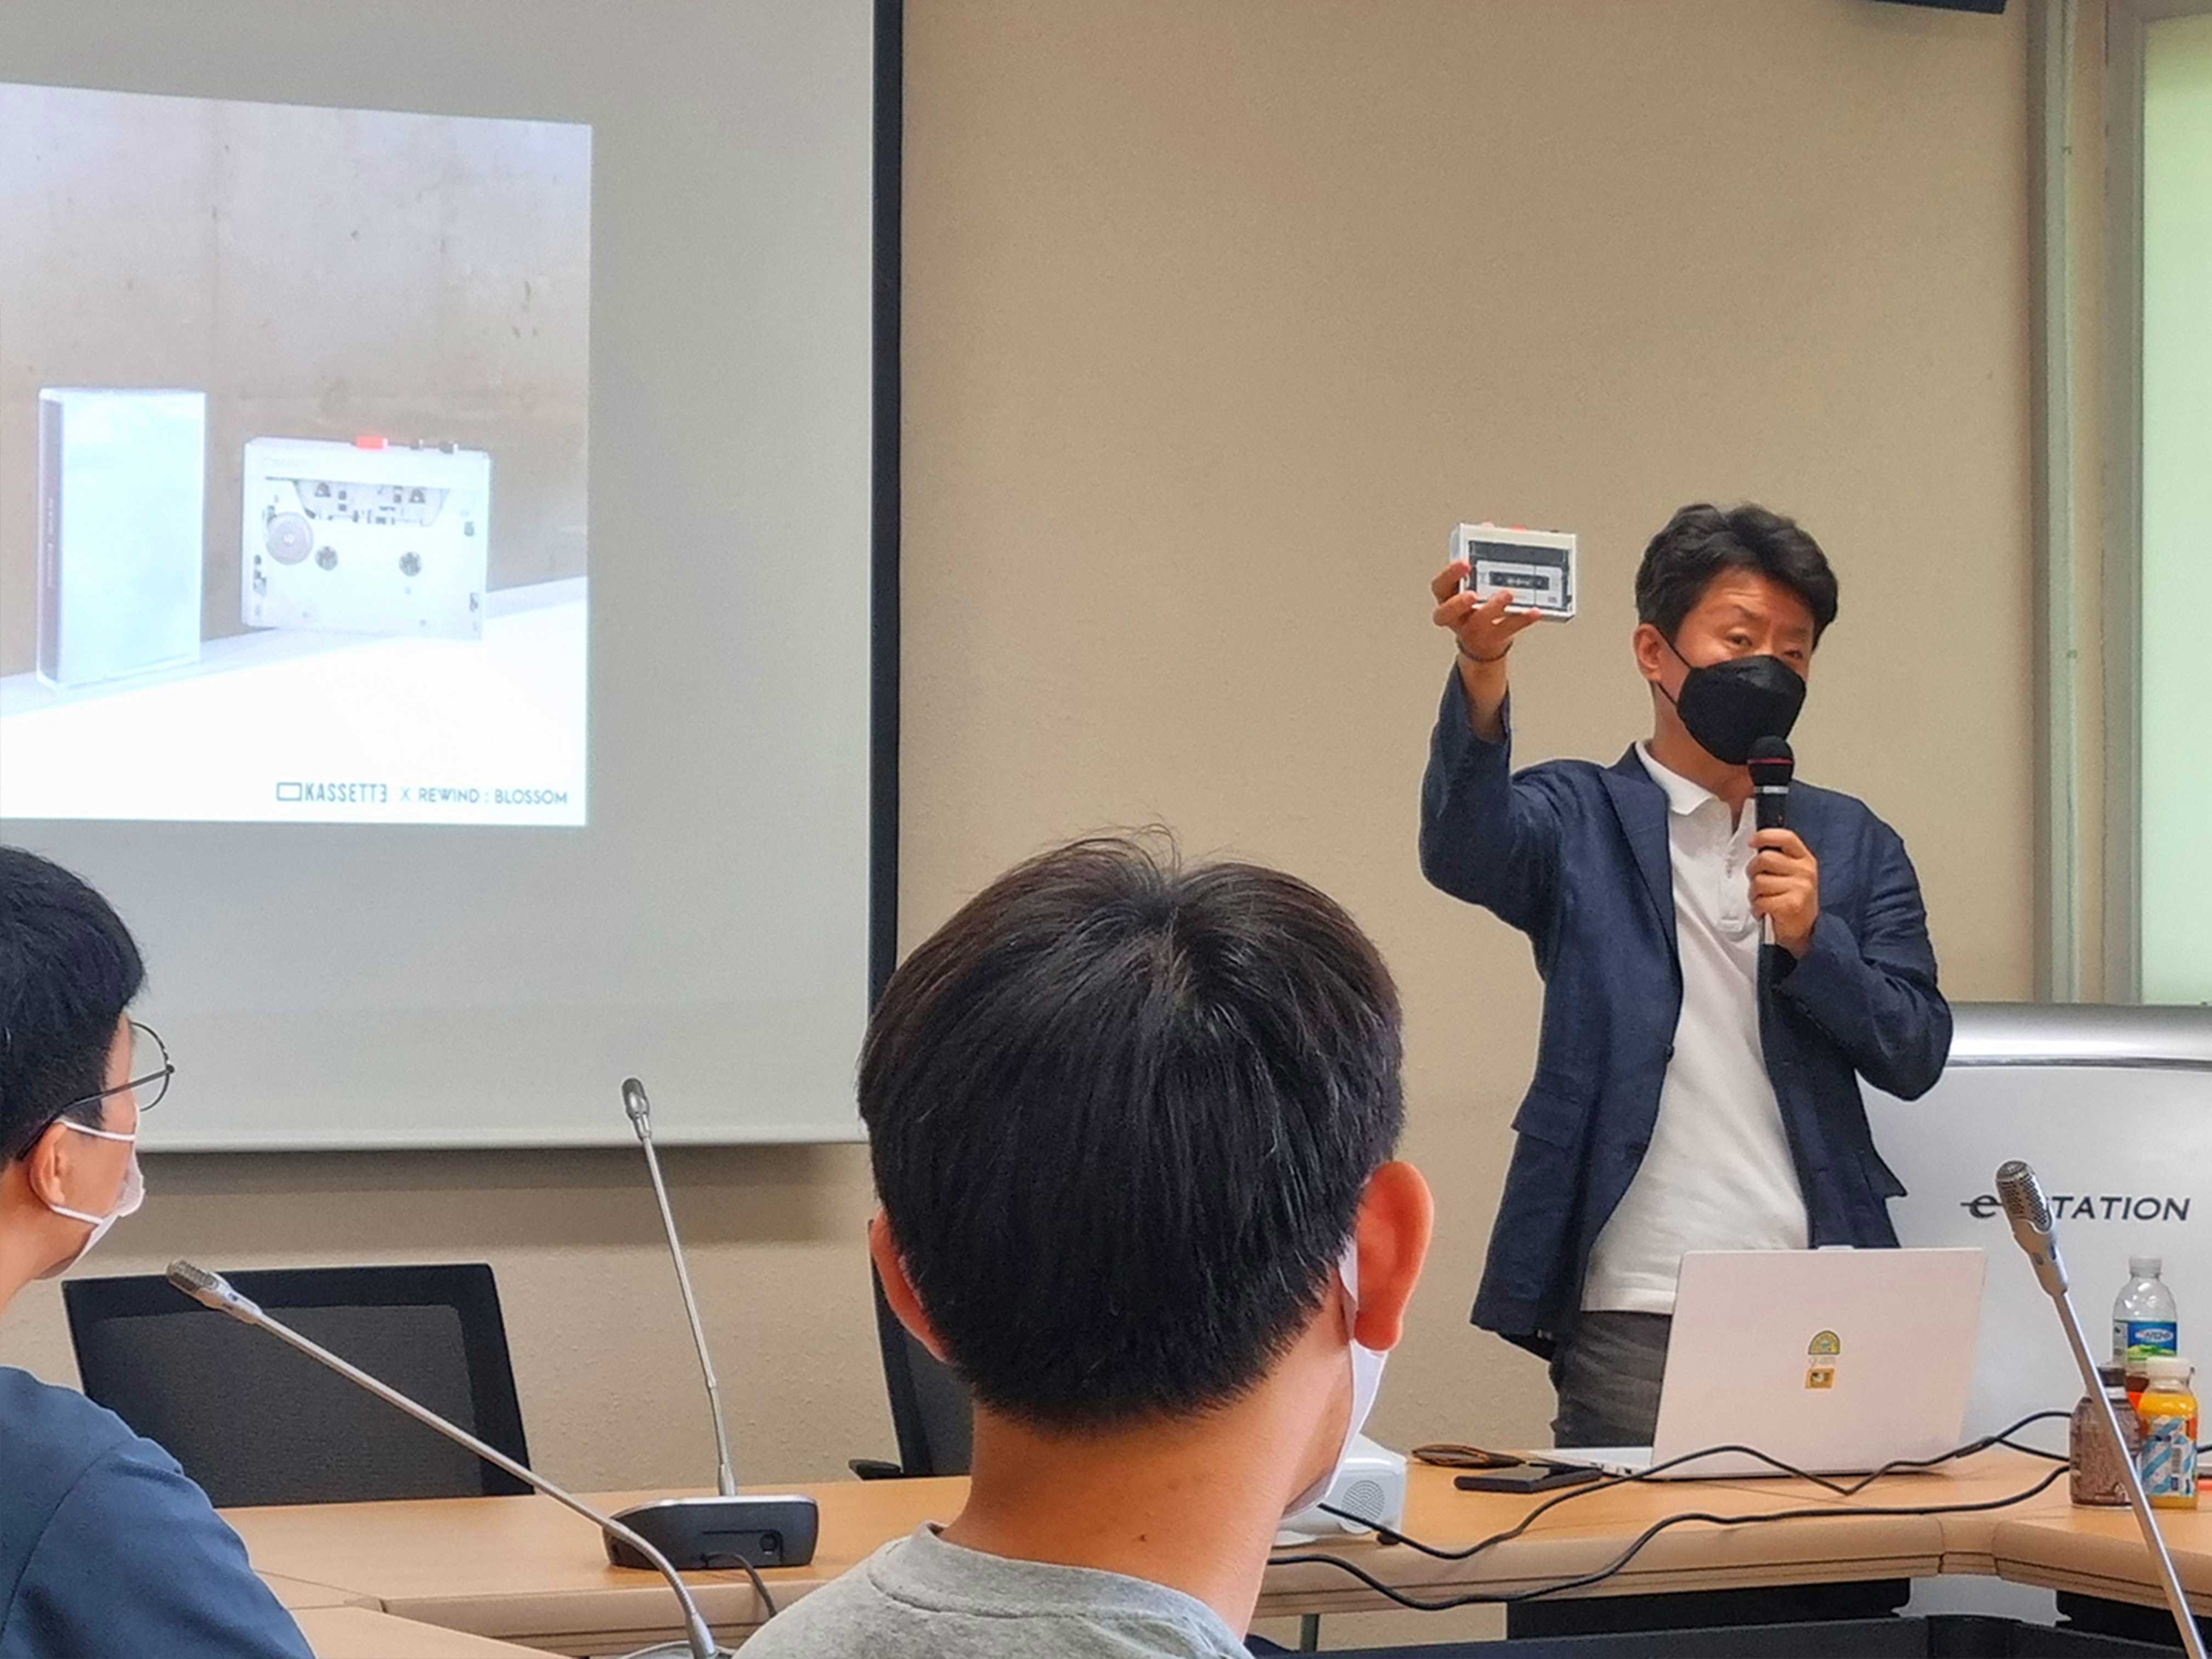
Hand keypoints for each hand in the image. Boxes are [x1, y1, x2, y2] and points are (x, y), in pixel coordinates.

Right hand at [1432, 562, 1542, 665]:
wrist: (1486, 639)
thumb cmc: (1480, 603)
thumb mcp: (1478, 580)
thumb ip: (1489, 558)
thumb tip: (1510, 528)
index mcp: (1448, 596)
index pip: (1440, 586)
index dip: (1449, 575)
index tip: (1466, 563)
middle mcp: (1455, 616)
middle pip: (1446, 612)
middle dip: (1458, 603)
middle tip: (1473, 594)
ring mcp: (1471, 630)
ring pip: (1476, 624)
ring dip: (1492, 608)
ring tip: (1508, 594)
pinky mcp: (1493, 639)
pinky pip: (1507, 629)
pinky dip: (1522, 619)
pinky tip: (1534, 610)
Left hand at [1750, 828, 1818, 957]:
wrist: (1805, 932)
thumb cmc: (1793, 901)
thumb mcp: (1793, 875)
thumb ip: (1779, 860)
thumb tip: (1755, 846)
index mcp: (1805, 860)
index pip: (1786, 838)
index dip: (1766, 836)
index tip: (1752, 842)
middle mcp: (1805, 872)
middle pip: (1764, 858)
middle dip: (1753, 871)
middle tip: (1757, 884)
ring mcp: (1800, 888)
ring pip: (1759, 881)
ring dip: (1754, 894)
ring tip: (1764, 900)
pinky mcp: (1791, 905)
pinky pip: (1760, 900)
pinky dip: (1757, 908)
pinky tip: (1765, 911)